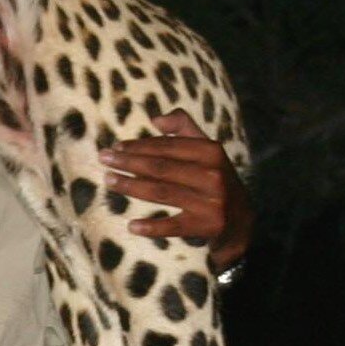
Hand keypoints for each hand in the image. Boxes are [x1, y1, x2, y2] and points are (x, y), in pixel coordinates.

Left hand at [98, 109, 252, 272]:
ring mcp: (211, 202)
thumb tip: (156, 118)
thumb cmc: (214, 179)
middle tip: (104, 159)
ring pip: (163, 192)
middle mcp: (213, 175)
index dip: (140, 146)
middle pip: (162, 167)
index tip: (117, 147)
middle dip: (129, 162)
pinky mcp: (207, 226)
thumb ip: (185, 127)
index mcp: (211, 152)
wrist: (240, 221)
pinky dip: (152, 227)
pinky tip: (131, 226)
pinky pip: (174, 226)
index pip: (168, 146)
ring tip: (109, 181)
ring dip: (132, 187)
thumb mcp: (206, 151)